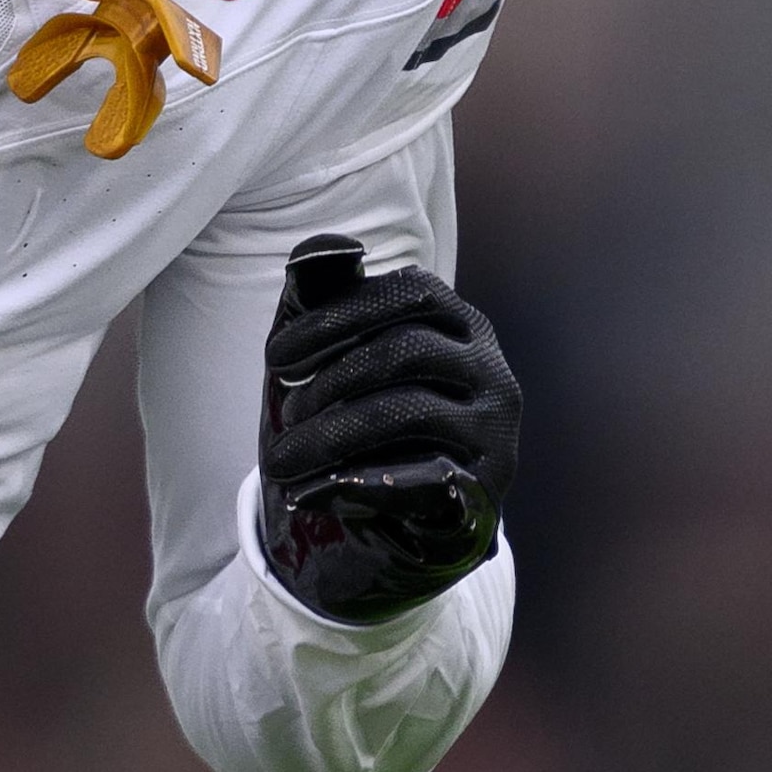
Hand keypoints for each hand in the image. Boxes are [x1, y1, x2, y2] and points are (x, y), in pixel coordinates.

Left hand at [258, 235, 518, 623]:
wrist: (400, 524)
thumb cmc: (362, 426)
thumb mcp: (335, 361)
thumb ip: (324, 300)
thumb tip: (324, 248)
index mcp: (461, 325)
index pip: (408, 292)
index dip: (336, 316)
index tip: (276, 354)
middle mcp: (491, 371)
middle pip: (406, 350)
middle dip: (330, 380)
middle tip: (283, 413)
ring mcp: (496, 433)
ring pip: (409, 411)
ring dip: (330, 435)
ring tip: (281, 463)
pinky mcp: (487, 493)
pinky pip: (425, 481)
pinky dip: (359, 485)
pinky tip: (312, 493)